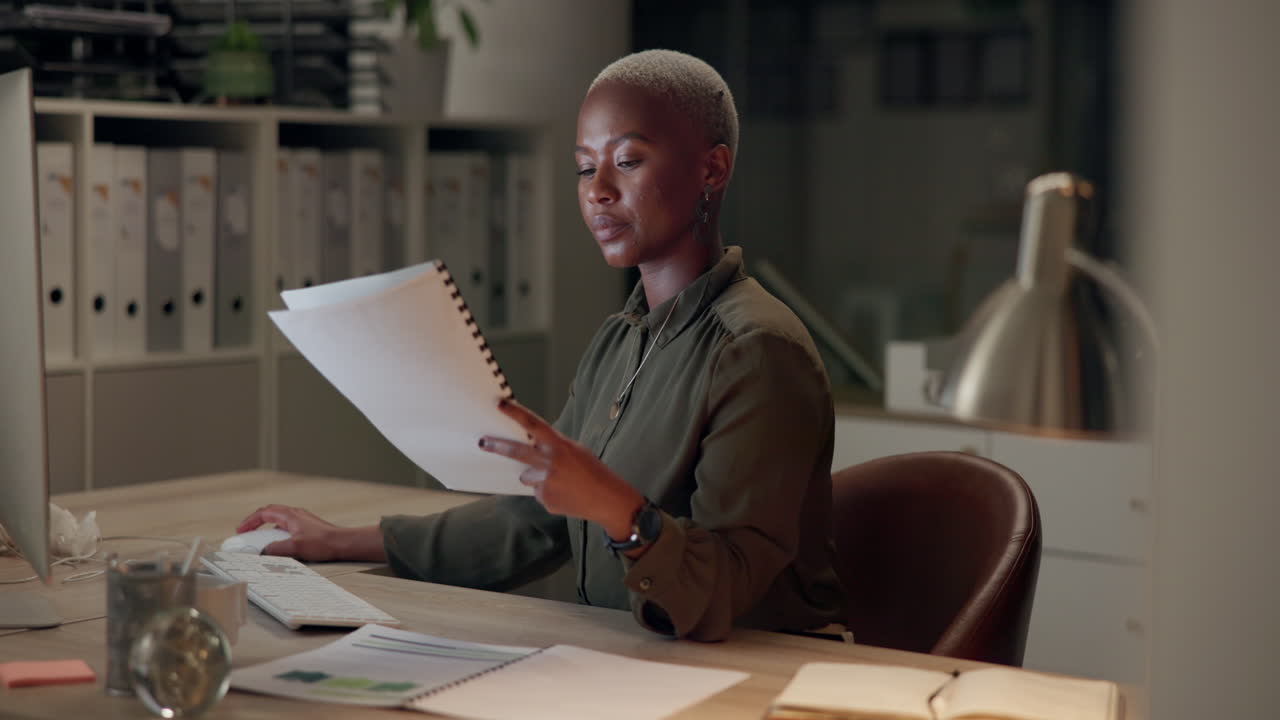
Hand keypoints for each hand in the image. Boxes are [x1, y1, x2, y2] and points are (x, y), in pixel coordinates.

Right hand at [235, 505, 385, 562]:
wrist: (343, 543)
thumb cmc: (323, 543)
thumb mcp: (295, 548)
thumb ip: (275, 549)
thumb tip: (262, 552)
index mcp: (290, 515)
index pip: (264, 513)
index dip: (250, 521)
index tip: (241, 530)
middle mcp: (295, 515)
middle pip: (270, 513)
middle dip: (255, 522)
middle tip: (246, 533)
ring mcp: (302, 520)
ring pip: (278, 521)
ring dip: (266, 529)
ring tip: (259, 541)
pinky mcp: (307, 528)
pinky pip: (287, 527)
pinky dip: (277, 534)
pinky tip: (278, 546)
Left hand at [479, 399, 643, 539]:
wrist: (608, 499)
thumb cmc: (593, 471)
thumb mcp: (576, 450)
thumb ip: (552, 448)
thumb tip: (528, 450)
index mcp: (560, 445)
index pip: (533, 424)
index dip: (515, 412)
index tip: (499, 403)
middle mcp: (550, 463)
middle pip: (516, 451)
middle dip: (496, 446)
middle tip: (483, 442)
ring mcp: (545, 483)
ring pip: (528, 476)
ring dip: (537, 477)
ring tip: (562, 481)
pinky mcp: (545, 499)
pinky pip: (538, 492)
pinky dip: (548, 492)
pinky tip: (565, 494)